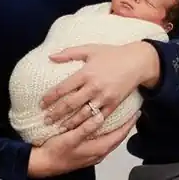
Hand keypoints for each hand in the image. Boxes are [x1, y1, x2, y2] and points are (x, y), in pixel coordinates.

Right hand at [28, 111, 138, 177]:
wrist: (43, 165)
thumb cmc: (55, 152)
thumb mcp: (70, 138)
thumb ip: (86, 128)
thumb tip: (101, 116)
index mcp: (98, 149)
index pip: (119, 135)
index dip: (128, 124)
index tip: (136, 113)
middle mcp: (99, 153)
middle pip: (117, 138)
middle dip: (125, 126)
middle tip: (132, 113)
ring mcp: (93, 155)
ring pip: (110, 141)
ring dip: (116, 130)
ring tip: (121, 119)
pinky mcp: (86, 155)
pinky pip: (102, 143)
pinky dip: (107, 134)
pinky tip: (103, 128)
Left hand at [40, 43, 158, 131]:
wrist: (138, 62)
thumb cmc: (113, 54)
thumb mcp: (90, 49)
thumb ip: (69, 53)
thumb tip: (50, 56)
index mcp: (85, 73)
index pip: (62, 88)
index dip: (50, 98)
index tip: (41, 104)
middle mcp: (93, 87)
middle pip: (70, 104)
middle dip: (56, 114)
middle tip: (45, 121)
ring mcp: (104, 97)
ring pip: (83, 114)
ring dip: (70, 123)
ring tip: (60, 129)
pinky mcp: (113, 103)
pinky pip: (100, 118)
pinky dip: (90, 125)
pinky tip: (82, 130)